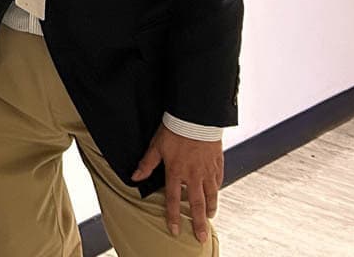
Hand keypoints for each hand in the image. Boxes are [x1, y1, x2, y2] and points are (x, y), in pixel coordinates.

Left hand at [131, 124, 221, 241]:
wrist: (195, 117)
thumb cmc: (174, 130)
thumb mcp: (156, 146)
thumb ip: (147, 164)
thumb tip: (134, 177)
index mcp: (176, 172)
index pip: (173, 200)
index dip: (173, 216)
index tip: (175, 230)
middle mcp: (193, 175)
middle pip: (196, 204)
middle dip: (198, 222)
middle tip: (201, 236)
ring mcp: (207, 170)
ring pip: (211, 195)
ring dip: (210, 208)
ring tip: (209, 217)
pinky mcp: (217, 163)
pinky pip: (218, 181)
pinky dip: (217, 190)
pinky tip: (216, 194)